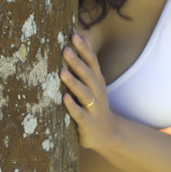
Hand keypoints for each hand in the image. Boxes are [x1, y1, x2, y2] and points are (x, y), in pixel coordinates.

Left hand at [60, 33, 113, 150]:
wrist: (108, 135)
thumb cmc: (94, 104)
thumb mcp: (93, 83)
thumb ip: (87, 63)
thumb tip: (82, 37)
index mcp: (97, 81)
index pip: (92, 62)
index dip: (84, 50)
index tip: (74, 36)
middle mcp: (97, 92)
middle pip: (88, 75)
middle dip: (77, 62)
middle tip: (65, 50)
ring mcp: (94, 108)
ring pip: (84, 94)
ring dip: (74, 83)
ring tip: (62, 72)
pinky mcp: (88, 123)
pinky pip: (80, 114)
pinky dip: (73, 106)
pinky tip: (64, 98)